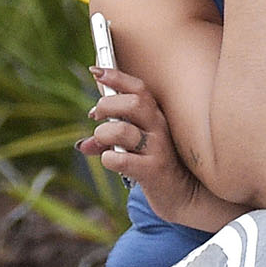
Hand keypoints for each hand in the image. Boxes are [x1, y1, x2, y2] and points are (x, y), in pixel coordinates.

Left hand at [80, 65, 199, 224]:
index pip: (139, 88)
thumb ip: (110, 142)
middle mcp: (159, 128)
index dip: (116, 76)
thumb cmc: (155, 164)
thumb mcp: (136, 147)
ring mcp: (157, 149)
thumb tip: (81, 145)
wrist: (183, 195)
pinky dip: (108, 159)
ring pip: (123, 131)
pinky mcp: (153, 171)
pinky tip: (109, 160)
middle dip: (107, 104)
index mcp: (155, 116)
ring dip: (103, 133)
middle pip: (133, 103)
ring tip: (100, 140)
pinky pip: (123, 160)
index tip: (95, 70)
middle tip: (95, 115)